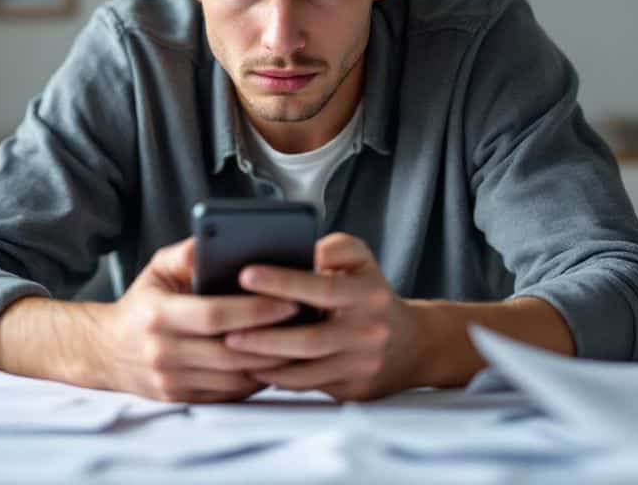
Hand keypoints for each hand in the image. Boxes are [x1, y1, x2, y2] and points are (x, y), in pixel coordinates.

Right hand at [96, 238, 297, 402]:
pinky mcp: (180, 399)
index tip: (288, 300)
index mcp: (158, 314)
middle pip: (231, 351)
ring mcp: (171, 380)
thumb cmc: (142, 303)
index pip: (214, 314)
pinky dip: (254, 380)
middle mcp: (163, 351)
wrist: (105, 350)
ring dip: (270, 362)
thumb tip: (219, 237)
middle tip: (305, 323)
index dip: (255, 309)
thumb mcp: (158, 269)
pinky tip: (274, 362)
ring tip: (298, 342)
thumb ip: (187, 252)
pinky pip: (228, 394)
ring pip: (234, 378)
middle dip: (273, 338)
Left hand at [222, 233, 420, 401]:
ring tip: (231, 348)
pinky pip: (308, 385)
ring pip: (305, 369)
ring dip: (265, 361)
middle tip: (226, 328)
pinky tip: (254, 366)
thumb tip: (298, 249)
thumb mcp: (362, 260)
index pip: (322, 288)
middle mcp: (368, 332)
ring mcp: (361, 365)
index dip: (283, 282)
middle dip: (264, 335)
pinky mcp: (353, 389)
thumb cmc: (370, 294)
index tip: (246, 274)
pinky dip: (278, 377)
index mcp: (368, 294)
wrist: (411, 344)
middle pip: (310, 339)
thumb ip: (334, 248)